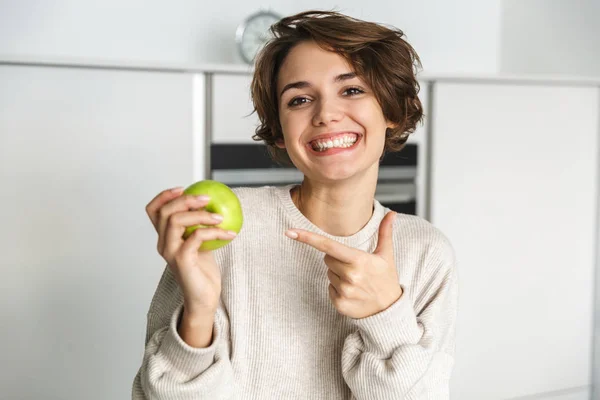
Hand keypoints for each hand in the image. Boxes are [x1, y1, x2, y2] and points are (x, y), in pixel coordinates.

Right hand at [145, 187, 236, 314]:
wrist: (204, 298)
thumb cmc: (203, 272)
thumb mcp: (201, 243)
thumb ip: (199, 226)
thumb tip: (214, 204)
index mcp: (165, 237)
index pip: (153, 211)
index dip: (164, 196)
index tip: (183, 188)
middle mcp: (163, 243)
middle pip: (165, 211)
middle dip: (186, 200)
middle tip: (207, 199)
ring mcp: (170, 252)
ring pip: (176, 220)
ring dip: (201, 214)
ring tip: (220, 218)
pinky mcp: (181, 260)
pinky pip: (196, 236)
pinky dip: (214, 232)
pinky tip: (230, 234)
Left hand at [286, 211, 402, 318]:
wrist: (390, 310)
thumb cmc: (386, 279)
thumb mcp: (386, 255)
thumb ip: (385, 233)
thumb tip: (391, 213)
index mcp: (359, 260)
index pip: (328, 245)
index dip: (307, 237)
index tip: (289, 232)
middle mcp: (350, 276)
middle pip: (327, 258)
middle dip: (337, 260)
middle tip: (355, 267)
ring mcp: (344, 291)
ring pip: (328, 274)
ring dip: (338, 275)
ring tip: (356, 281)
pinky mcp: (339, 304)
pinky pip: (329, 289)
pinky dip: (338, 289)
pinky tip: (353, 292)